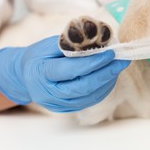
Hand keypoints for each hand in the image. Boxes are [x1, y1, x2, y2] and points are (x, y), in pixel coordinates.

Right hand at [0, 36, 129, 111]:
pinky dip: (104, 87)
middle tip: (123, 60)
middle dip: (106, 73)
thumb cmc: (39, 56)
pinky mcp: (68, 109)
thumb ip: (71, 44)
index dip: (92, 62)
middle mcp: (49, 93)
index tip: (110, 53)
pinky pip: (90, 100)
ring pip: (90, 95)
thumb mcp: (49, 45)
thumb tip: (99, 40)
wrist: (26, 76)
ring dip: (108, 80)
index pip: (70, 70)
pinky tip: (111, 75)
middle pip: (83, 87)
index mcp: (41, 74)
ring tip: (119, 65)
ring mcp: (59, 104)